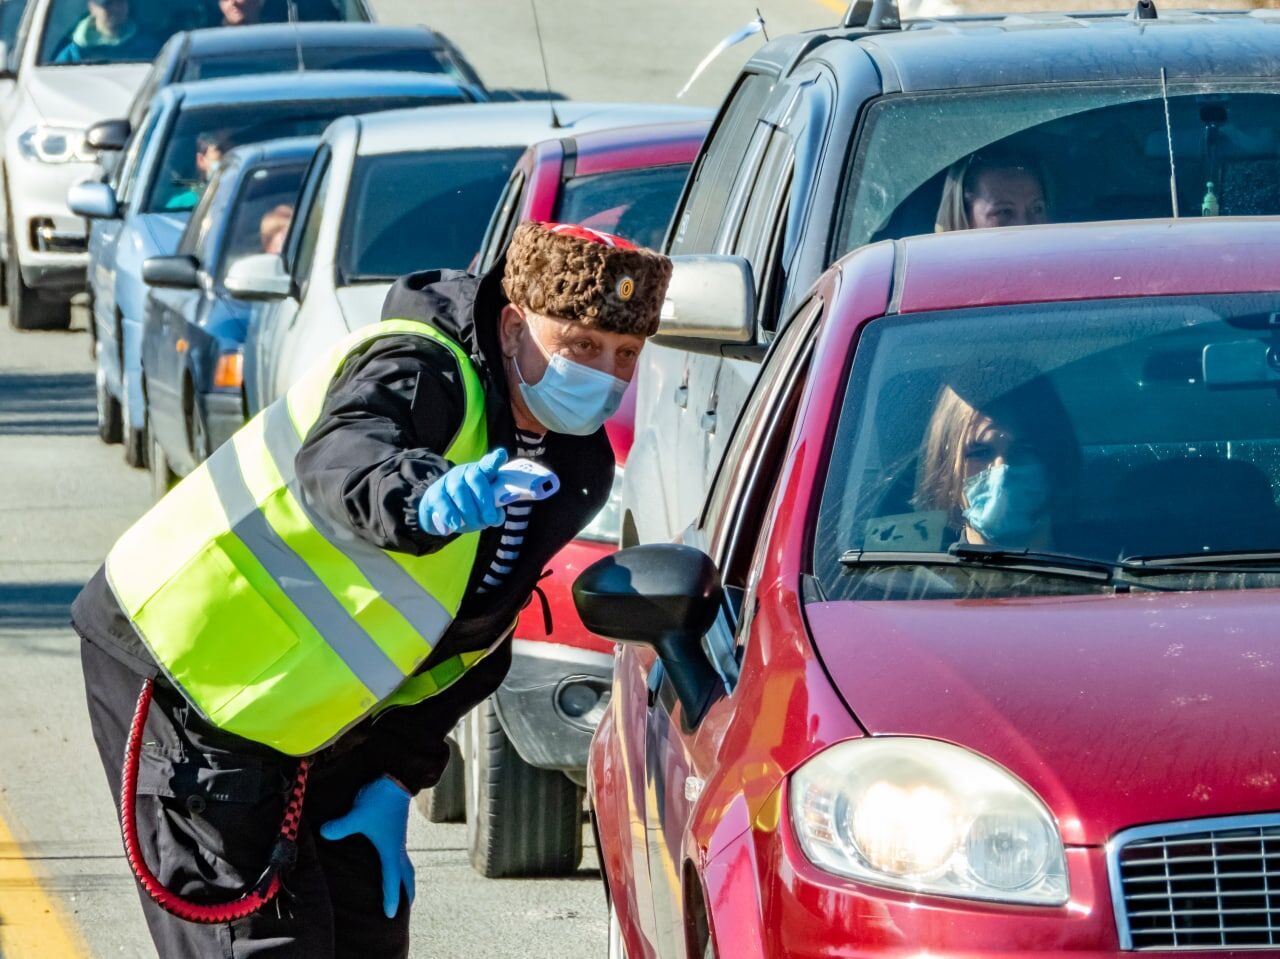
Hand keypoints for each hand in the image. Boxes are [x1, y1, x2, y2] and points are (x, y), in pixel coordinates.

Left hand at [319, 776, 414, 918]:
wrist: (397, 780)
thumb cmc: (379, 801)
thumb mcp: (358, 815)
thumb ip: (341, 826)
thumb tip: (324, 833)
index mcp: (390, 850)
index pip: (392, 879)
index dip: (390, 898)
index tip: (389, 915)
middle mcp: (397, 847)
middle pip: (406, 875)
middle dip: (406, 891)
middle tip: (405, 906)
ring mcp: (399, 838)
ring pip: (406, 864)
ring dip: (405, 878)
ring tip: (404, 886)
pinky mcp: (397, 830)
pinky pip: (401, 854)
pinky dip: (401, 864)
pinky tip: (391, 859)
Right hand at [417, 448, 508, 536]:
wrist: (439, 516)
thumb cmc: (469, 510)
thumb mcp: (483, 512)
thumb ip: (493, 513)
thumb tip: (496, 517)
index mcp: (481, 473)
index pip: (488, 464)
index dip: (495, 459)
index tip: (502, 455)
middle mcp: (465, 472)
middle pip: (476, 478)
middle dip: (484, 500)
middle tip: (490, 519)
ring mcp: (449, 481)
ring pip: (459, 491)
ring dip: (468, 511)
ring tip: (474, 525)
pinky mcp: (434, 492)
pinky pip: (442, 502)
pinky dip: (449, 516)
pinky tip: (454, 526)